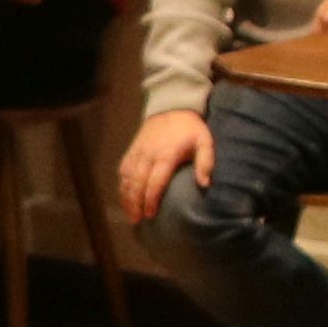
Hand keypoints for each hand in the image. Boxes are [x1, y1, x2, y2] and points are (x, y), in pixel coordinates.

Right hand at [115, 107, 213, 222]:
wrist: (172, 106)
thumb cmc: (190, 128)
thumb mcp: (205, 141)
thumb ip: (206, 162)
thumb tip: (205, 184)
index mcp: (166, 155)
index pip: (155, 181)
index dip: (151, 199)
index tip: (151, 214)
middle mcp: (149, 154)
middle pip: (137, 182)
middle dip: (135, 203)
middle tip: (137, 220)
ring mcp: (138, 151)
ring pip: (127, 177)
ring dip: (126, 196)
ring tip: (129, 213)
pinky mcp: (132, 149)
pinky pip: (123, 169)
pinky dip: (122, 184)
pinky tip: (124, 196)